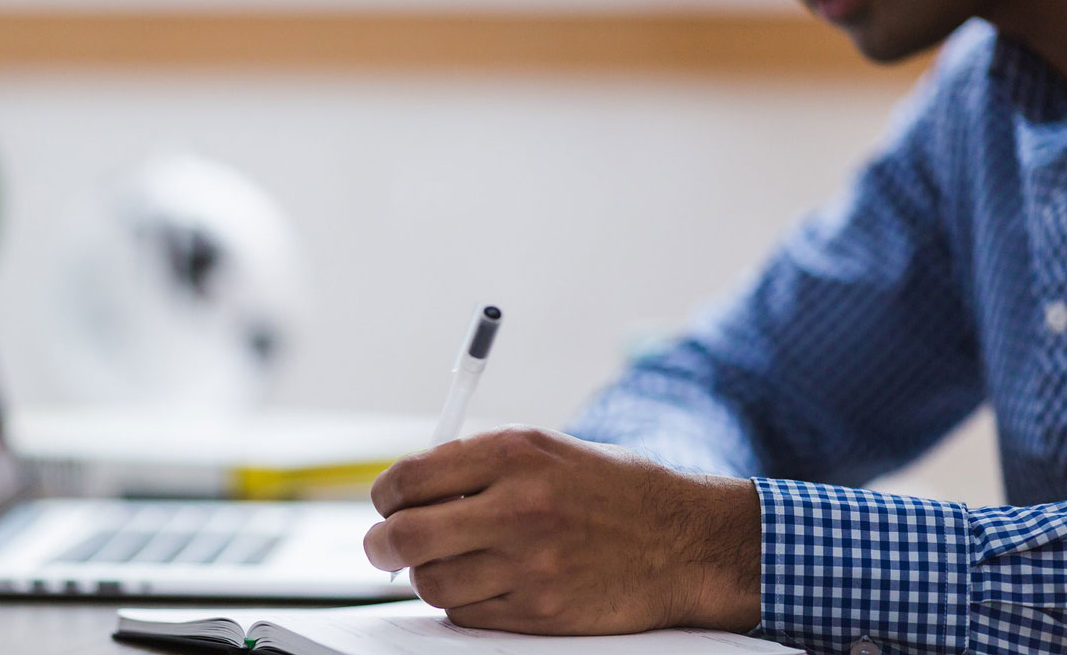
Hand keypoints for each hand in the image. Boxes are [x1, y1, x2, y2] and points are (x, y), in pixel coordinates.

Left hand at [364, 426, 760, 634]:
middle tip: (383, 546)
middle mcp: (518, 506)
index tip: (386, 504)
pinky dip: (463, 603)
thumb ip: (477, 465)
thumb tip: (407, 492)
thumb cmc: (612, 491)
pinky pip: (467, 615)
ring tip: (447, 563)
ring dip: (427, 576)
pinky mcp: (540, 612)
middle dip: (382, 544)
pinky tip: (485, 584)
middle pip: (406, 536)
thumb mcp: (546, 451)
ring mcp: (529, 564)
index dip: (385, 495)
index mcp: (514, 453)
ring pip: (431, 583)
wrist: (684, 542)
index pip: (409, 478)